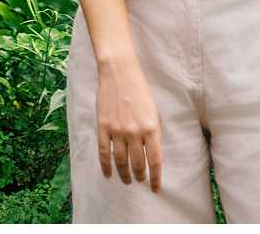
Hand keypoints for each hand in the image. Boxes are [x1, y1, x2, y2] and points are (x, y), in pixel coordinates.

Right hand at [96, 53, 163, 190]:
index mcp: (151, 127)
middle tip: (140, 181)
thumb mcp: (154, 110)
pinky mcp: (103, 126)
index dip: (156, 177)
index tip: (156, 188)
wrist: (119, 72)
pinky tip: (108, 174)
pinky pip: (104, 152)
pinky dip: (105, 166)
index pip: (155, 160)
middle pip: (137, 164)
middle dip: (140, 176)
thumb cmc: (140, 89)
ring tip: (127, 181)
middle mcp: (134, 132)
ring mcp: (117, 130)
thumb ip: (154, 132)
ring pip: (120, 161)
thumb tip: (154, 153)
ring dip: (124, 174)